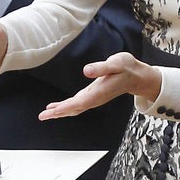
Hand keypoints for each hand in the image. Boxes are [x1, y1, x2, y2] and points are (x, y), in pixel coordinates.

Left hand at [39, 53, 161, 118]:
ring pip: (74, 108)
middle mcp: (95, 99)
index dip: (65, 107)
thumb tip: (86, 70)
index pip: (79, 102)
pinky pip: (76, 104)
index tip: (53, 111)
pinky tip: (56, 107)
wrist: (136, 76)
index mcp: (99, 92)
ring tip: (45, 114)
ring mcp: (94, 98)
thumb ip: (101, 67)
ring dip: (60, 111)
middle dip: (58, 113)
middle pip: (74, 109)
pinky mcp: (92, 95)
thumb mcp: (116, 63)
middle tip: (43, 116)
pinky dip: (65, 106)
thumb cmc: (127, 68)